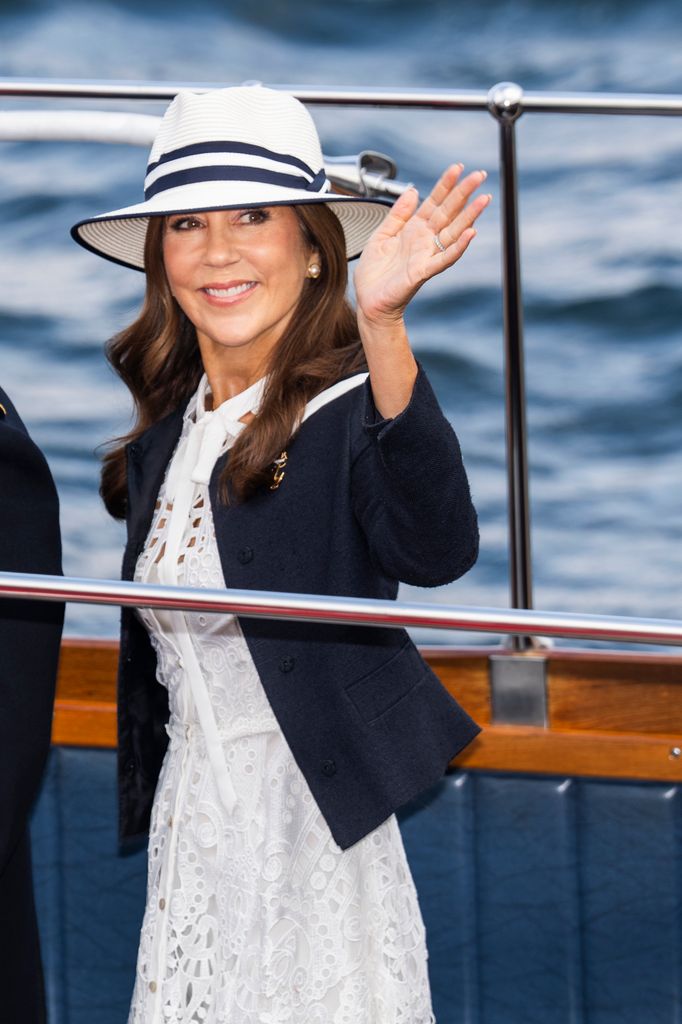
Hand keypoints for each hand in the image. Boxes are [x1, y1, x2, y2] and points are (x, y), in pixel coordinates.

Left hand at [354, 165, 490, 326]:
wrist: (368, 301)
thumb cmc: (374, 273)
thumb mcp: (381, 235)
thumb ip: (397, 215)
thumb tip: (411, 191)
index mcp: (413, 230)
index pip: (433, 202)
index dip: (445, 184)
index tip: (458, 167)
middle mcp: (423, 241)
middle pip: (448, 212)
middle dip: (463, 193)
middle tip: (480, 175)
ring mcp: (425, 256)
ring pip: (452, 232)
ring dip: (469, 216)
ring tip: (483, 200)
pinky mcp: (422, 272)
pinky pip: (443, 259)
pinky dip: (457, 247)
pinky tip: (470, 234)